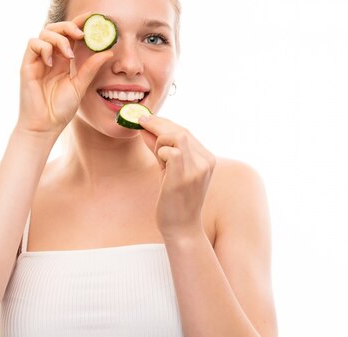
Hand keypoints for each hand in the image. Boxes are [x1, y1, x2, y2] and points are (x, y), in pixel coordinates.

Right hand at [17, 12, 113, 134]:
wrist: (45, 125)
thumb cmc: (60, 109)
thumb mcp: (80, 85)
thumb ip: (91, 68)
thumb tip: (108, 51)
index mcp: (64, 59)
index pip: (70, 34)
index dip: (80, 23)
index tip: (94, 17)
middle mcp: (51, 56)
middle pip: (56, 28)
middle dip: (69, 26)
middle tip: (81, 34)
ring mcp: (38, 59)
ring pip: (45, 32)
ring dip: (59, 38)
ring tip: (68, 54)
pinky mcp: (27, 65)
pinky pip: (33, 43)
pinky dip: (44, 47)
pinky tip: (52, 62)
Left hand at [139, 115, 216, 240]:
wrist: (181, 228)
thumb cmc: (174, 201)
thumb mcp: (168, 170)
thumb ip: (160, 149)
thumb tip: (145, 128)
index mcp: (207, 158)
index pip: (185, 132)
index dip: (164, 123)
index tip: (147, 119)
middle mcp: (206, 161)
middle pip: (181, 130)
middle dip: (157, 125)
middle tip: (140, 122)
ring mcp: (198, 169)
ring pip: (176, 136)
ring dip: (159, 141)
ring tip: (157, 157)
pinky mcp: (185, 176)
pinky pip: (171, 151)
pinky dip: (160, 153)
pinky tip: (160, 165)